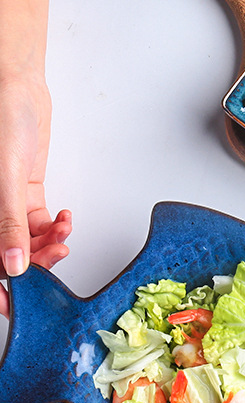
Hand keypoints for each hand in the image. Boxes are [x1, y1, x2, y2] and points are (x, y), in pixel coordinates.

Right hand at [0, 0, 71, 318]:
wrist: (14, 83)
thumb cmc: (0, 117)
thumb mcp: (5, 175)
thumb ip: (8, 222)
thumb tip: (12, 267)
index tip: (16, 305)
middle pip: (9, 254)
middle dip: (34, 262)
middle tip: (56, 256)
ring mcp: (5, 203)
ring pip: (26, 242)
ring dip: (48, 245)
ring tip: (64, 234)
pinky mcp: (23, 194)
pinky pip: (38, 225)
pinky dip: (55, 228)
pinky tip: (65, 219)